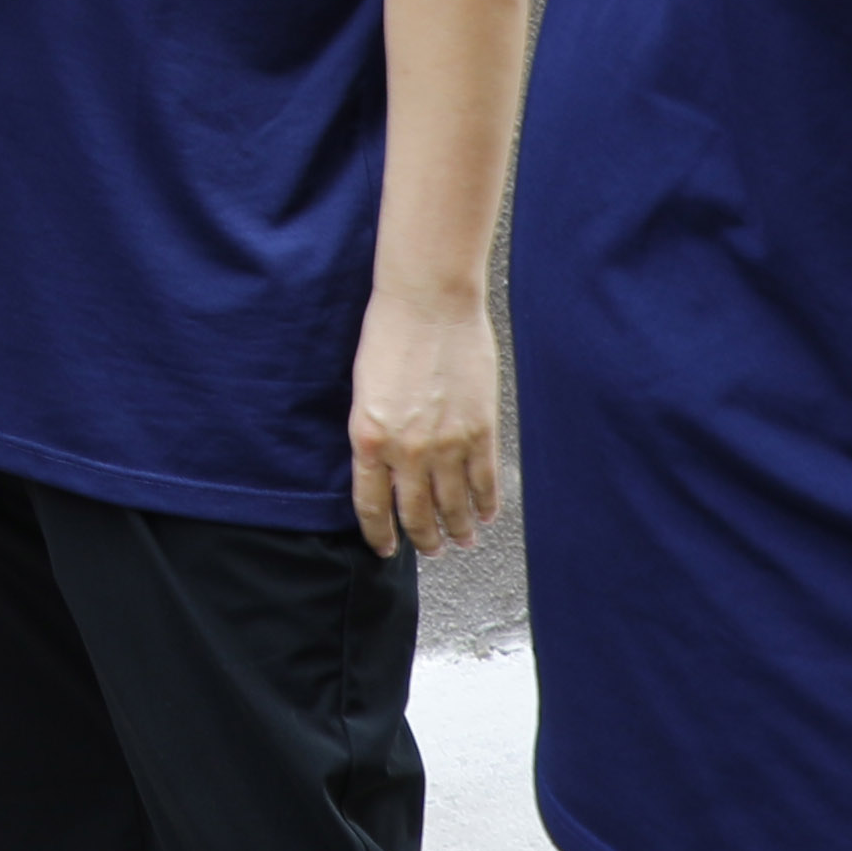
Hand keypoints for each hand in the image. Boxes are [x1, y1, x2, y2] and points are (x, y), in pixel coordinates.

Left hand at [343, 279, 499, 556]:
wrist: (429, 301)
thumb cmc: (390, 333)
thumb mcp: (364, 390)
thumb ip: (375, 432)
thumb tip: (386, 465)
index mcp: (369, 439)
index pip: (371, 505)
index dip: (379, 533)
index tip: (385, 548)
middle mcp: (406, 451)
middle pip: (416, 514)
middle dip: (424, 538)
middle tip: (431, 549)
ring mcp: (447, 444)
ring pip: (454, 506)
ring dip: (459, 529)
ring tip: (462, 540)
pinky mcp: (480, 432)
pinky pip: (485, 482)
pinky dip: (487, 503)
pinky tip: (487, 514)